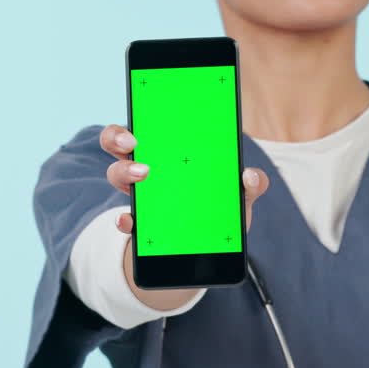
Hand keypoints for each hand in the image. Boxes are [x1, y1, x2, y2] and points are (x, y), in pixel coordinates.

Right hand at [98, 124, 269, 307]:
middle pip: (118, 143)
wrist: (208, 251)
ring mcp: (141, 196)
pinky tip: (130, 221)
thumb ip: (252, 183)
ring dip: (123, 171)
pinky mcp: (139, 226)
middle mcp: (149, 168)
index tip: (141, 120)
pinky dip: (124, 220)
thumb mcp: (240, 196)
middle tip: (133, 143)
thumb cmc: (221, 211)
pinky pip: (124, 220)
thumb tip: (249, 175)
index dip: (138, 116)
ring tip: (141, 175)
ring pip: (117, 174)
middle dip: (116, 137)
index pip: (147, 125)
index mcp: (172, 153)